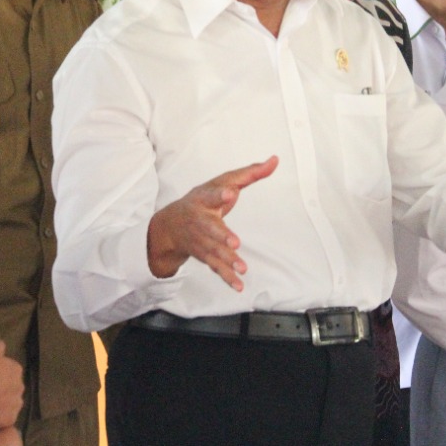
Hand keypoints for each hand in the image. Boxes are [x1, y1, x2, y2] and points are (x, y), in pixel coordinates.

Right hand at [0, 341, 23, 431]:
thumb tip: (1, 346)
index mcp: (16, 369)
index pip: (9, 367)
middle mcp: (21, 387)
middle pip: (11, 384)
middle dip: (2, 384)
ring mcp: (16, 405)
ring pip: (9, 400)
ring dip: (1, 400)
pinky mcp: (9, 420)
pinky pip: (4, 415)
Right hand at [146, 156, 278, 290]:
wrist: (171, 225)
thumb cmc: (203, 200)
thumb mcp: (222, 182)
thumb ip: (249, 173)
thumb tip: (275, 160)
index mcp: (204, 198)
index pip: (212, 194)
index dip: (220, 194)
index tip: (230, 193)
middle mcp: (200, 219)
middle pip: (210, 228)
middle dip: (221, 235)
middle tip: (234, 242)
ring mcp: (201, 239)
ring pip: (214, 250)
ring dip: (227, 259)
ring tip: (242, 267)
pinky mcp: (204, 255)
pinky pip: (215, 267)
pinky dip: (227, 277)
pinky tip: (239, 285)